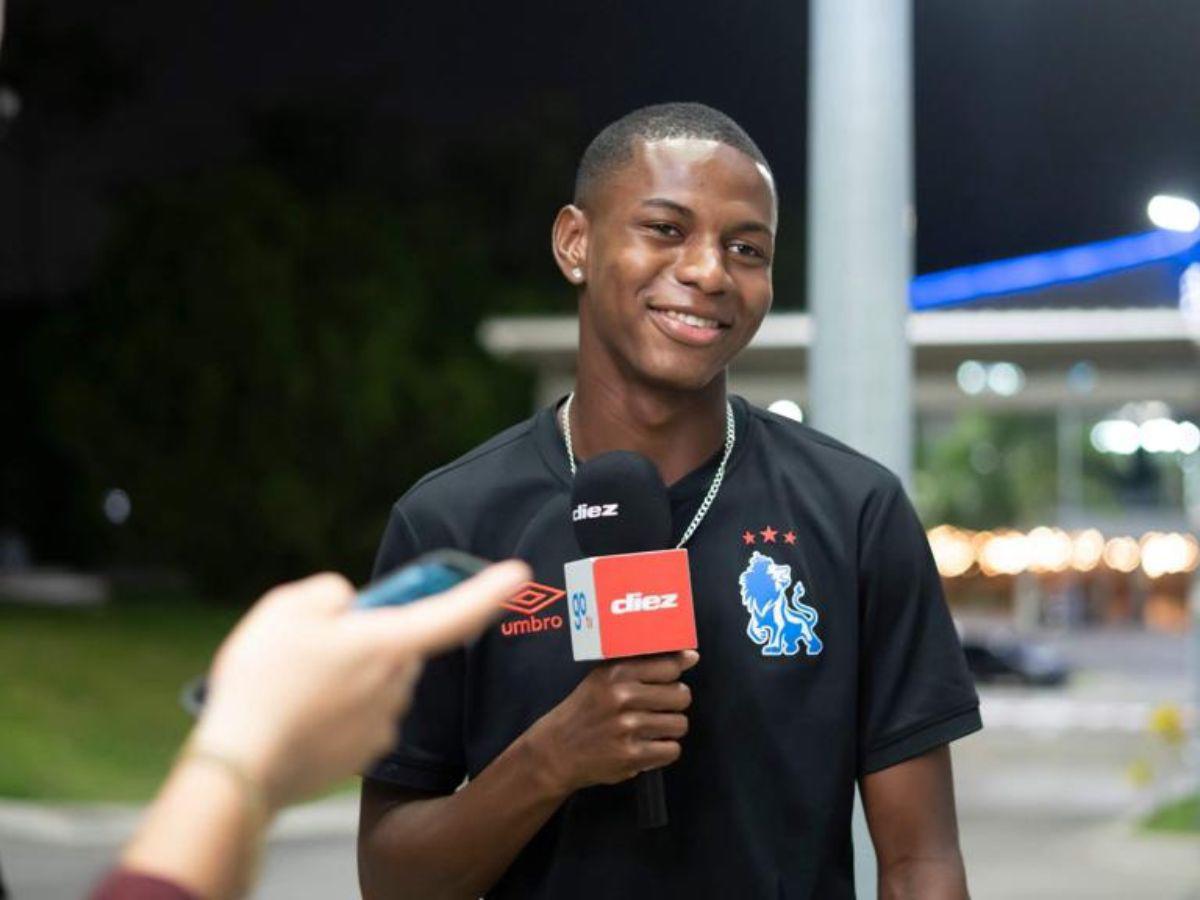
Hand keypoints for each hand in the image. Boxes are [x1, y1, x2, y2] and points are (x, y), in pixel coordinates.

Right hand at [191, 561, 529, 809]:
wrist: (242, 766)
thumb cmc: (264, 681)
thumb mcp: (287, 608)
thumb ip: (330, 595)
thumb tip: (347, 606)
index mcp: (389, 644)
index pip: (455, 612)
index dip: (489, 591)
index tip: (518, 575)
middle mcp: (397, 685)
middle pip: (402, 646)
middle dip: (375, 638)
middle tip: (320, 640)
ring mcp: (383, 724)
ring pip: (380, 682)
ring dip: (353, 675)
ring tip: (297, 682)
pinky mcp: (363, 754)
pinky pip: (362, 716)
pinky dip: (338, 710)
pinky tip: (299, 713)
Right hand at [526, 650, 697, 795]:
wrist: (556, 750)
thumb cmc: (585, 710)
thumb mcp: (603, 677)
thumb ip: (642, 665)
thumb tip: (691, 656)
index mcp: (617, 673)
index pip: (670, 666)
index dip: (674, 674)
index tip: (671, 680)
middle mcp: (622, 697)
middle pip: (681, 696)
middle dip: (674, 703)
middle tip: (657, 708)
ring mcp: (627, 727)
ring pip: (679, 724)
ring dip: (669, 728)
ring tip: (650, 728)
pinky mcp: (631, 756)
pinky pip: (672, 750)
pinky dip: (663, 750)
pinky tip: (647, 746)